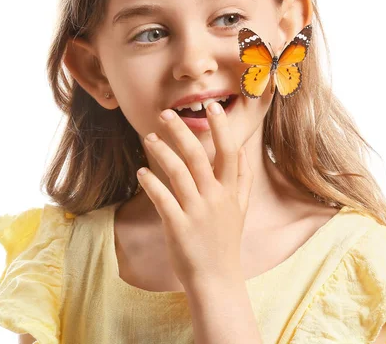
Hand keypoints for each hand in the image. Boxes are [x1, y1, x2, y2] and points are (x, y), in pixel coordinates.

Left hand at [137, 102, 253, 286]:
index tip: (213, 105)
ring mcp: (197, 212)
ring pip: (178, 172)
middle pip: (198, 155)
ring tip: (149, 137)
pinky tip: (141, 172)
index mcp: (231, 191)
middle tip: (166, 114)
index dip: (221, 127)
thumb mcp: (241, 209)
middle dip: (181, 131)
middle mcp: (215, 197)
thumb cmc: (226, 241)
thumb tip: (243, 152)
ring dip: (161, 152)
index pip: (228, 151)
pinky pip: (162, 198)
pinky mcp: (178, 226)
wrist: (217, 280)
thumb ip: (244, 180)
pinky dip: (151, 183)